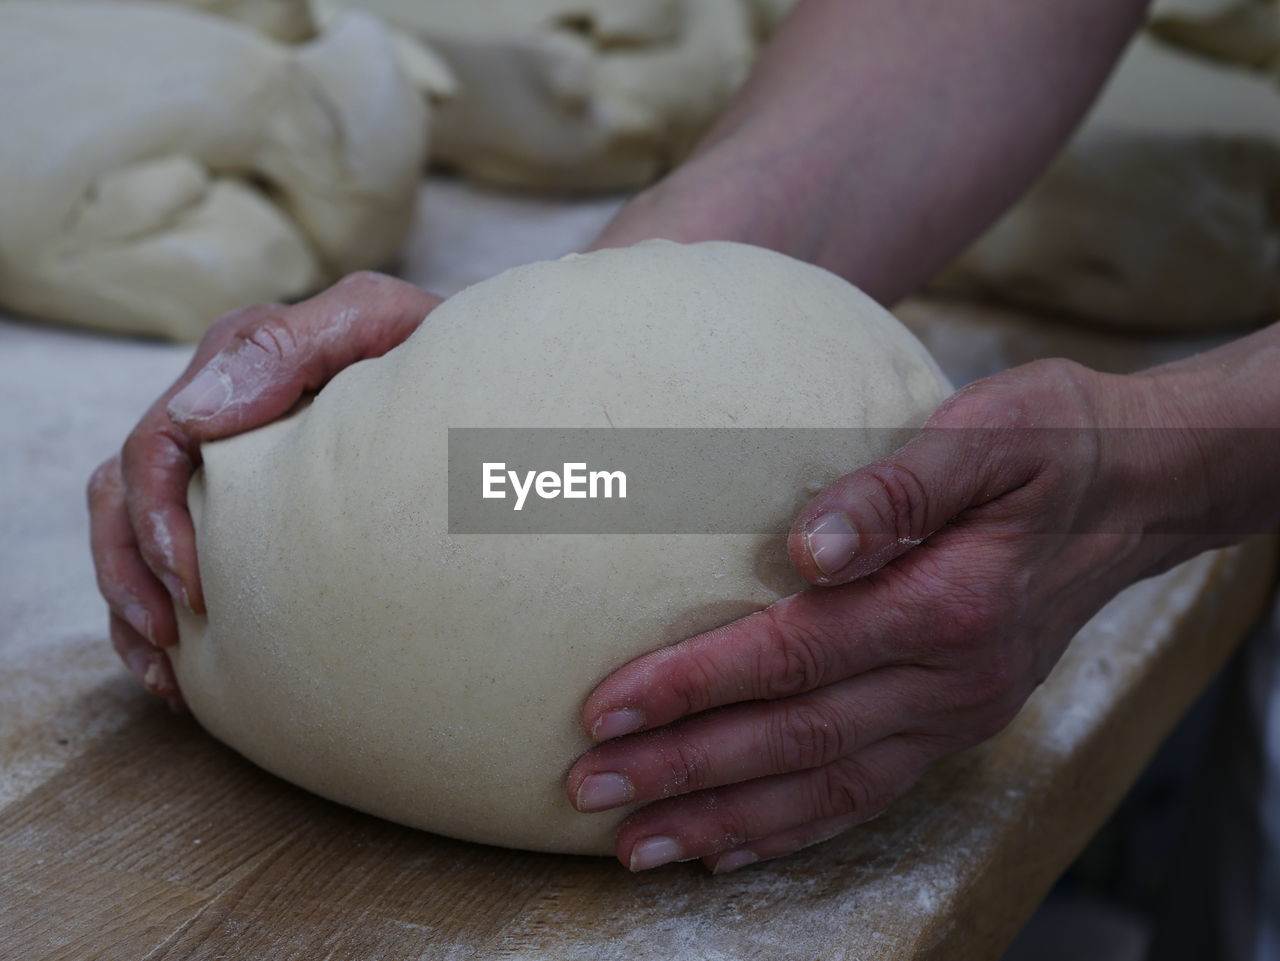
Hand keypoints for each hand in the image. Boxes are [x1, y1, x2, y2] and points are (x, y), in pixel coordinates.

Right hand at [88, 272, 441, 706]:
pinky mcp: (239, 499)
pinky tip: (179, 671)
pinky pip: (162, 557)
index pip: (155, 443)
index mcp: (238, 365)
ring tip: (166, 672)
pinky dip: (156, 616)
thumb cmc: (436, 348)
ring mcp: (223, 459)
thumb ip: (287, 345)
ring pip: (126, 531)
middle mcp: (217, 411)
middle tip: (172, 637)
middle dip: (133, 572)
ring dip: (132, 603)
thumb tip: (193, 415)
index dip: (154, 519)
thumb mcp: (376, 322)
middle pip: (121, 494)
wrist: (488, 374)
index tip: (194, 586)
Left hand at [567, 357, 1235, 873]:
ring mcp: (958, 714)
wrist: (1145, 489)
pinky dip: (796, 829)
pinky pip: (870, 796)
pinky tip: (733, 847)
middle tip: (587, 787)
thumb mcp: (985, 431)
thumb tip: (807, 545)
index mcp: (948, 604)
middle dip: (684, 769)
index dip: (694, 686)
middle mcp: (953, 680)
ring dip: (725, 821)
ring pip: (826, 788)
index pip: (793, 657)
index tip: (604, 707)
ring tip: (638, 844)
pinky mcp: (959, 726)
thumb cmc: (1052, 440)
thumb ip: (895, 490)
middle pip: (795, 739)